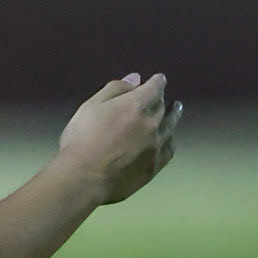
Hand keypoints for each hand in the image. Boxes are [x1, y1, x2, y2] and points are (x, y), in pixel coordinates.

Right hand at [57, 72, 180, 204]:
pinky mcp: (154, 167)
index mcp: (136, 105)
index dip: (157, 82)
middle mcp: (152, 124)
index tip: (159, 79)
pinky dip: (170, 140)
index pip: (154, 88)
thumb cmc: (82, 139)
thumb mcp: (91, 106)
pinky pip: (169, 150)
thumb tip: (136, 79)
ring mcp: (155, 147)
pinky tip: (169, 139)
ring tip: (176, 111)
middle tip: (162, 97)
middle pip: (162, 107)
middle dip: (162, 99)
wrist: (84, 178)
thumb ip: (115, 90)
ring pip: (170, 127)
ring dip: (173, 116)